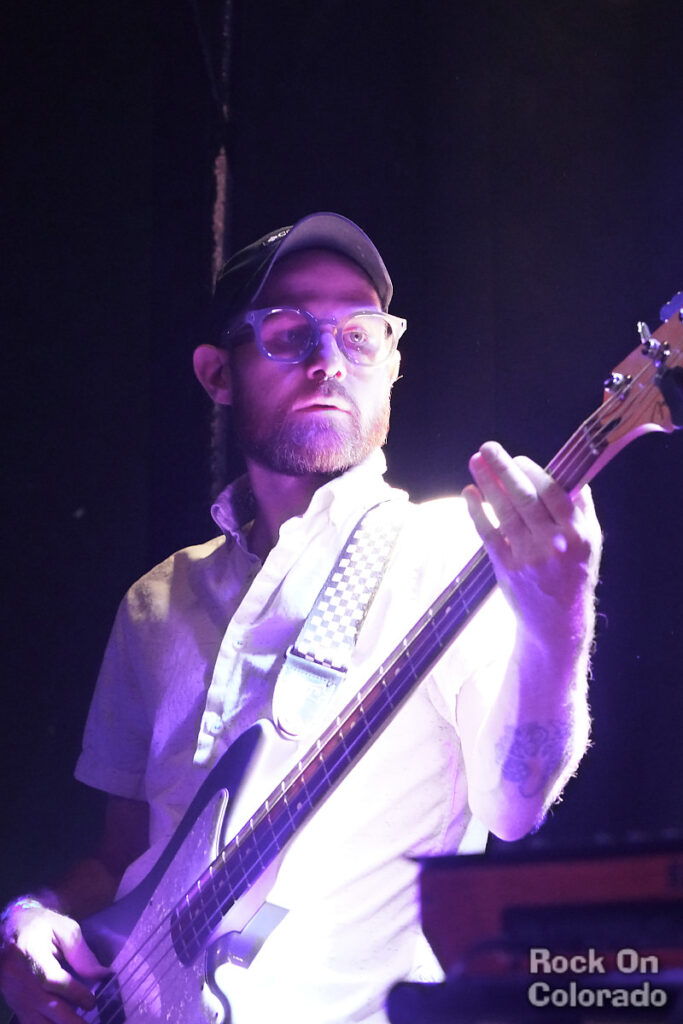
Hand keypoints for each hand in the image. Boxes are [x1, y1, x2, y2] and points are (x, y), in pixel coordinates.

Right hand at [0, 902, 106, 1023]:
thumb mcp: (65, 929)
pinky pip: (28, 1020)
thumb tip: (101, 975)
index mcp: (30, 950)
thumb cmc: (42, 925)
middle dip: (69, 1019)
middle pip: (43, 1004)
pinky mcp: (13, 1001)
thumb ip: (81, 953)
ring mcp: (13, 990)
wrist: (12, 929)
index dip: (72, 992)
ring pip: (34, 1018)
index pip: (50, 978)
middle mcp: (17, 974)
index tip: (91, 1000)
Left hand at [462, 441, 600, 645]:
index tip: (518, 458)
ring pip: (504, 512)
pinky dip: (477, 511)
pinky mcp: (507, 568)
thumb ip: (582, 509)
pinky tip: (469, 493)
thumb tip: (572, 473)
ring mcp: (528, 557)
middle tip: (488, 447)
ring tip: (475, 461)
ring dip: (487, 483)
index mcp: (578, 534)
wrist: (557, 622)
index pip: (554, 494)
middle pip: (525, 498)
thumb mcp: (590, 542)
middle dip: (504, 468)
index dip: (533, 472)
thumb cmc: (574, 574)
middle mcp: (554, 544)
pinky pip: (488, 533)